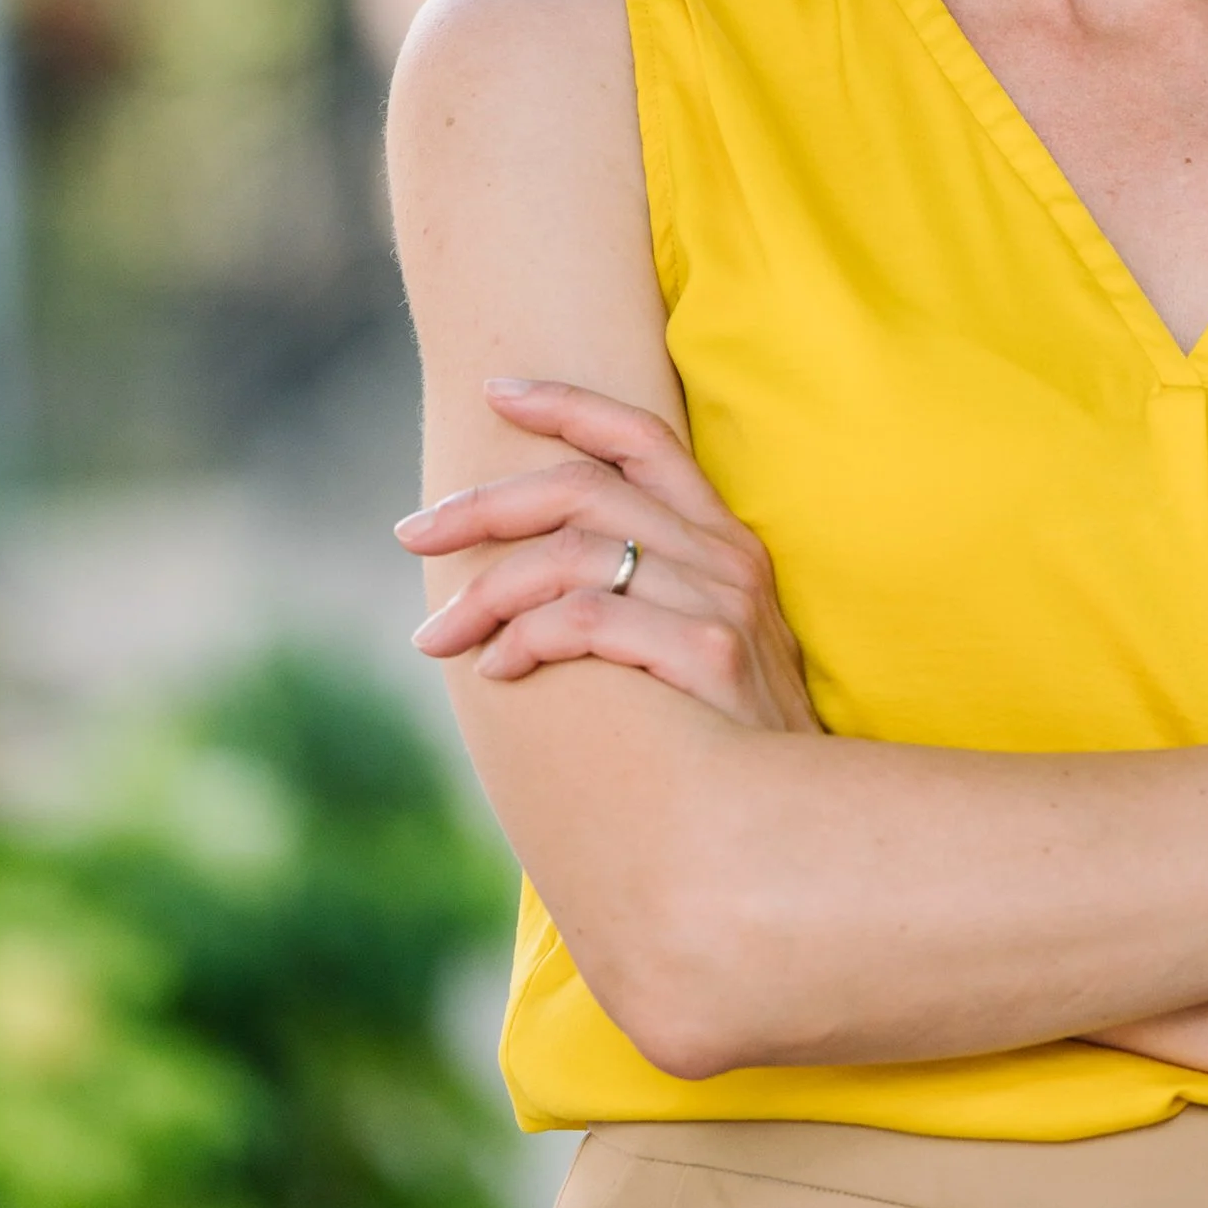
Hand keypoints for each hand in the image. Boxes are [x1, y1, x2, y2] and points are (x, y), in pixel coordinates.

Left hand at [399, 379, 820, 729]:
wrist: (796, 816)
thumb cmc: (727, 735)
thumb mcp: (699, 638)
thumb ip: (638, 592)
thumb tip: (525, 573)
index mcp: (720, 538)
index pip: (642, 436)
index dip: (568, 404)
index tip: (496, 392)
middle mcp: (723, 556)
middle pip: (582, 489)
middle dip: (482, 505)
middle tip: (411, 533)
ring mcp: (721, 602)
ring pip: (571, 556)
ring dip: (485, 592)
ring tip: (438, 637)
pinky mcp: (709, 654)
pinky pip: (588, 620)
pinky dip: (526, 638)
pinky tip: (496, 671)